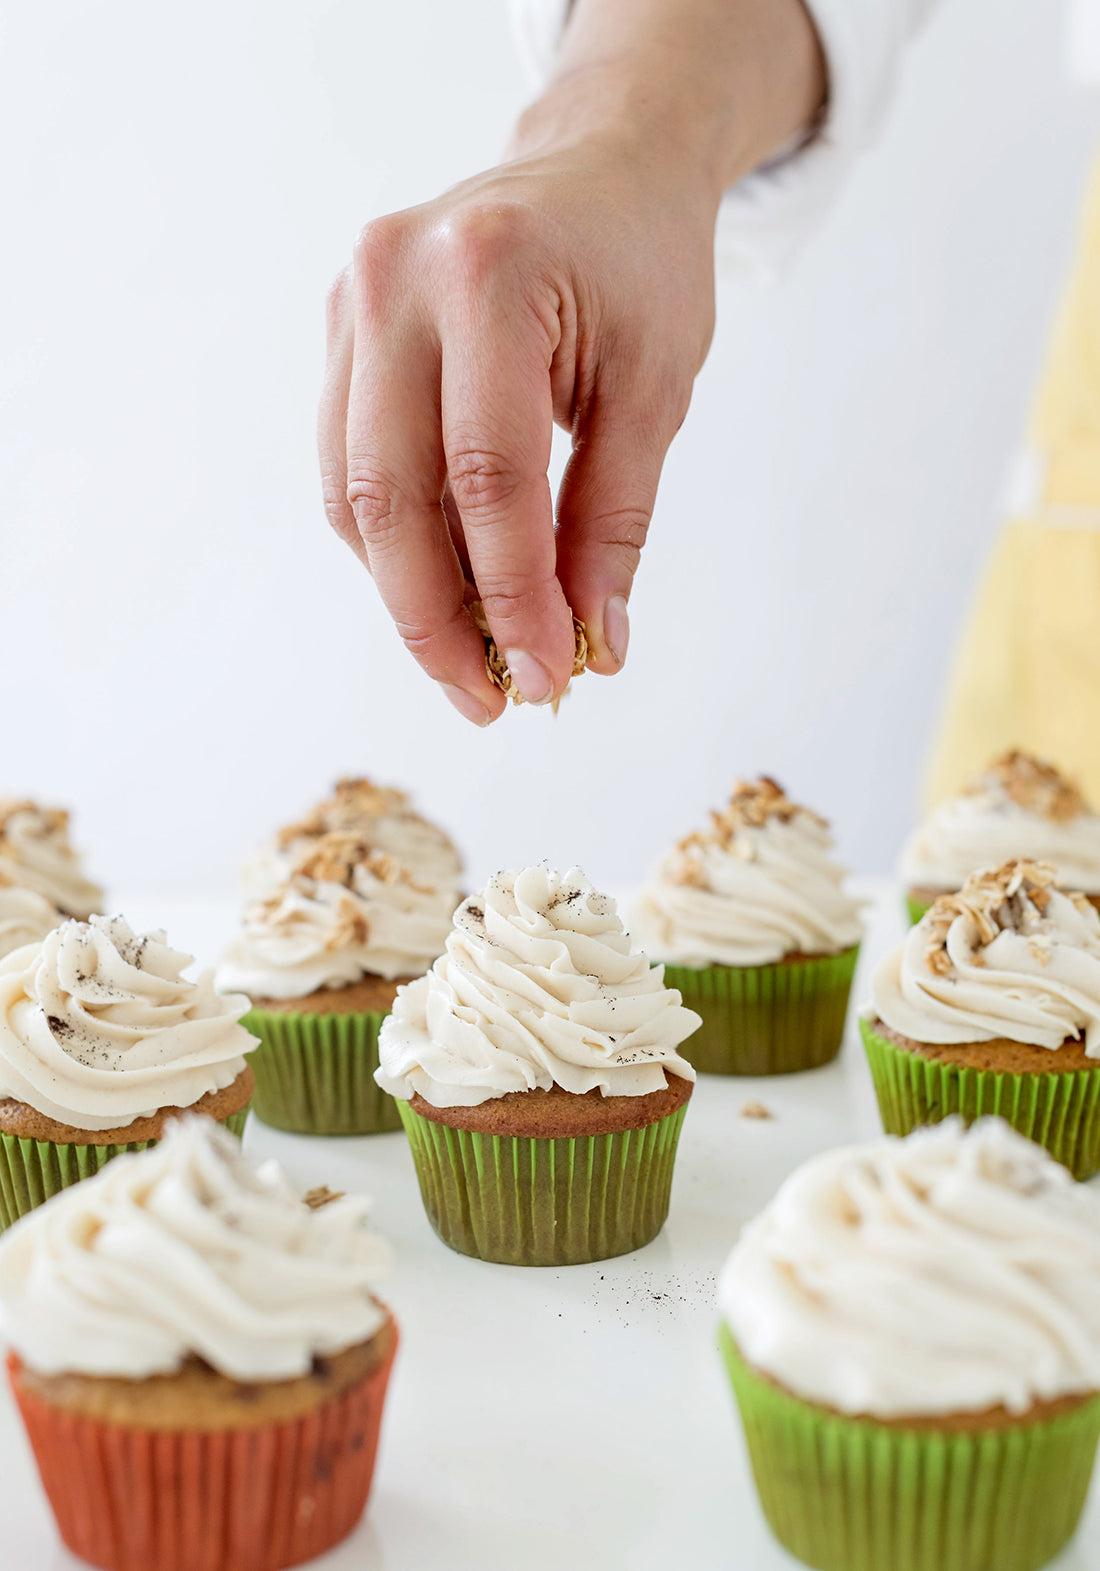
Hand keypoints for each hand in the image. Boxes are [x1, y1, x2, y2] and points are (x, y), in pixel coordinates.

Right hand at [318, 0, 824, 722]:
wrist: (596, 166)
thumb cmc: (640, 266)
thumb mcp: (656, 388)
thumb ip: (614, 520)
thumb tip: (592, 647)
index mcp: (489, 272)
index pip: (490, 477)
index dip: (515, 596)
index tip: (546, 678)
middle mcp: (393, 281)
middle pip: (392, 497)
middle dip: (438, 621)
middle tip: (488, 702)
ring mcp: (349, 303)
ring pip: (354, 495)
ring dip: (405, 597)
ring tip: (468, 666)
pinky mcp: (337, 333)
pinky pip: (347, 469)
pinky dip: (390, 546)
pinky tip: (443, 591)